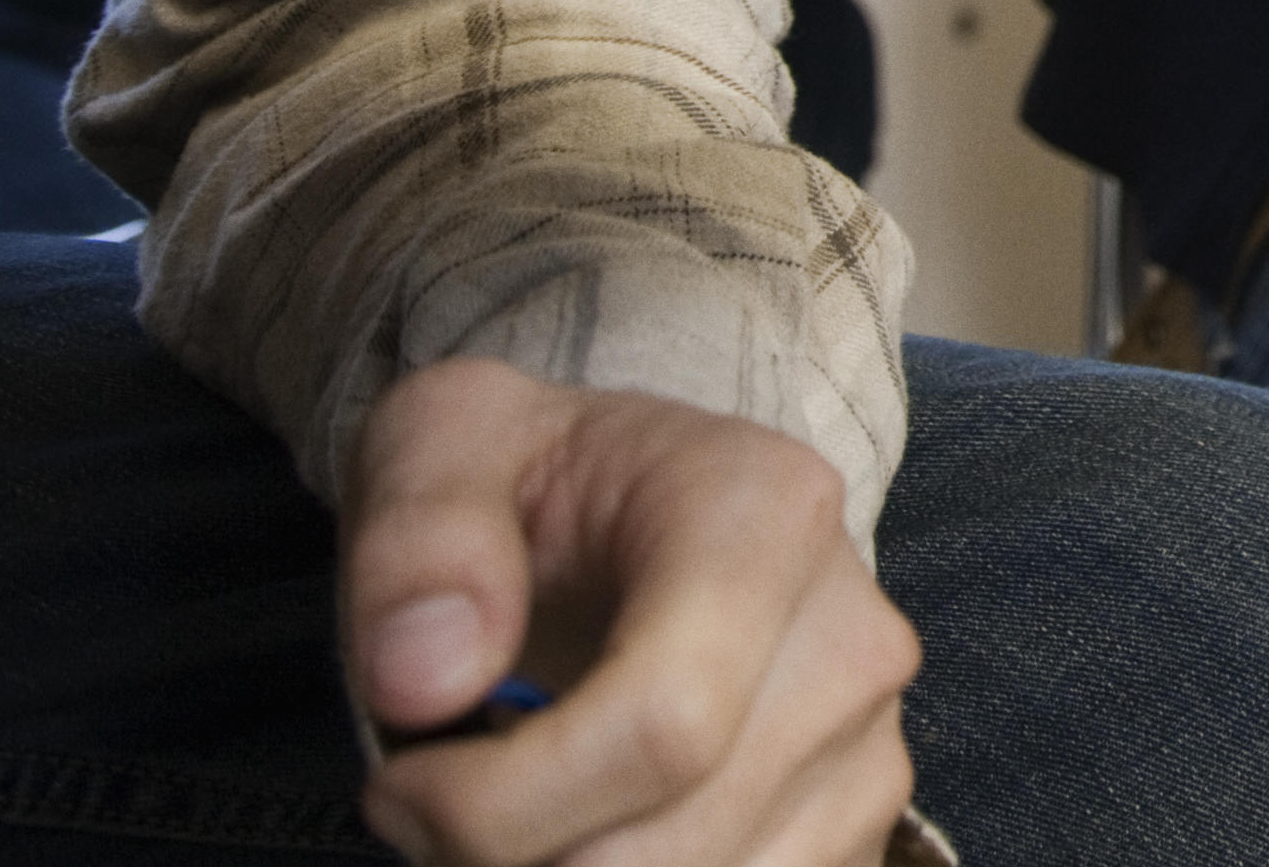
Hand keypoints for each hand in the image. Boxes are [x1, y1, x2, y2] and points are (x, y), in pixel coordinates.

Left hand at [344, 362, 920, 866]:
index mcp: (766, 514)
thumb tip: (427, 681)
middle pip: (666, 849)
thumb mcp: (437, 445)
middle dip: (510, 864)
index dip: (496, 803)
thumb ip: (416, 542)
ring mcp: (868, 744)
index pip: (663, 724)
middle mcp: (849, 635)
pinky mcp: (860, 827)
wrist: (617, 506)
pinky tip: (590, 829)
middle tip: (435, 807)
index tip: (400, 783)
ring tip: (519, 807)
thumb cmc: (525, 483)